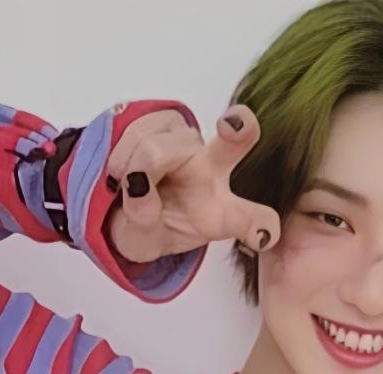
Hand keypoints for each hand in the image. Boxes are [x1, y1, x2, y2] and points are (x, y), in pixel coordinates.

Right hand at [105, 105, 280, 262]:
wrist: (118, 204)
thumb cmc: (142, 226)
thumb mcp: (142, 242)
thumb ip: (142, 222)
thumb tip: (138, 185)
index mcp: (219, 215)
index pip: (251, 220)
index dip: (259, 227)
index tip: (263, 236)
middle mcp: (214, 173)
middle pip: (235, 142)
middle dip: (239, 132)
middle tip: (233, 128)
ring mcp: (192, 143)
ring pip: (161, 147)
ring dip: (132, 165)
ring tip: (125, 183)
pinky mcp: (167, 120)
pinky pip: (141, 128)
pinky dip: (123, 149)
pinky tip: (121, 166)